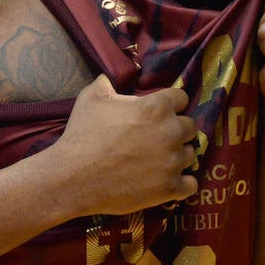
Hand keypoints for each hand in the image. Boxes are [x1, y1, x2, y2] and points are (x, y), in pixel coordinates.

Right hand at [50, 74, 197, 214]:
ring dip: (178, 156)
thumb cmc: (82, 135)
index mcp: (156, 107)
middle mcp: (171, 132)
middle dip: (176, 130)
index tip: (159, 112)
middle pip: (190, 127)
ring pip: (191, 155)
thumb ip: (107, 82)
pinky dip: (181, 183)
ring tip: (158, 161)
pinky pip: (190, 184)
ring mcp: (172, 162)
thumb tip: (110, 77)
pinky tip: (167, 181)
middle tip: (156, 138)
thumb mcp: (91, 98)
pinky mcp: (169, 188)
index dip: (170, 104)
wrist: (72, 178)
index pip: (181, 98)